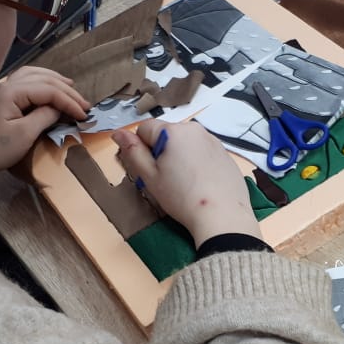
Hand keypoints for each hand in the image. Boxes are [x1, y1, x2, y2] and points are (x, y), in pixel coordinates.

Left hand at [0, 67, 88, 184]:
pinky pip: (25, 81)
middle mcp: (6, 84)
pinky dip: (41, 83)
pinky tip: (50, 88)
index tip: (84, 114)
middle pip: (42, 79)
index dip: (69, 101)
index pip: (48, 90)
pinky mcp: (2, 97)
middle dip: (65, 90)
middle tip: (84, 104)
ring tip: (71, 88)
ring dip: (54, 81)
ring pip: (33, 75)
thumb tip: (60, 108)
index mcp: (11, 92)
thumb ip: (45, 116)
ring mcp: (2, 89)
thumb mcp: (25, 135)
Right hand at [113, 120, 261, 246]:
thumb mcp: (150, 177)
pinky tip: (199, 183)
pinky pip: (202, 151)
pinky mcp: (224, 153)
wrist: (223, 215)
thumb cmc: (183, 198)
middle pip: (166, 134)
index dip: (141, 148)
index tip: (148, 168)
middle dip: (161, 152)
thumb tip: (118, 133)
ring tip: (184, 183)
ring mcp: (212, 140)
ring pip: (184, 143)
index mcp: (173, 131)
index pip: (144, 128)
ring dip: (179, 157)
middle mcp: (194, 129)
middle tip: (166, 179)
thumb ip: (132, 152)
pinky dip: (196, 163)